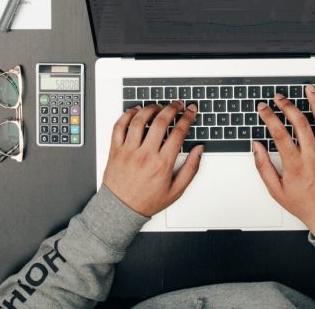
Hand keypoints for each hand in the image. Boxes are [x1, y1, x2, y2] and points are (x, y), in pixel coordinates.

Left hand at [101, 102, 203, 216]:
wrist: (121, 210)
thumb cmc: (147, 201)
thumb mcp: (176, 190)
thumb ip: (191, 169)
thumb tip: (198, 150)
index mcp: (162, 164)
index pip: (178, 133)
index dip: (187, 118)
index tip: (191, 111)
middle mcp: (145, 155)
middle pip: (160, 122)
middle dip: (172, 108)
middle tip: (177, 104)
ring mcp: (128, 151)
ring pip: (139, 120)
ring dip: (150, 108)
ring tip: (158, 106)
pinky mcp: (115, 150)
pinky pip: (119, 126)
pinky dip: (127, 115)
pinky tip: (135, 111)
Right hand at [252, 85, 314, 238]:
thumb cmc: (304, 204)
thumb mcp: (276, 190)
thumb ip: (263, 166)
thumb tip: (256, 147)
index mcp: (296, 164)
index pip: (279, 133)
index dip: (269, 116)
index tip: (263, 108)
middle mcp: (313, 156)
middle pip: (300, 122)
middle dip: (287, 105)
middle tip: (280, 97)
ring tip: (308, 91)